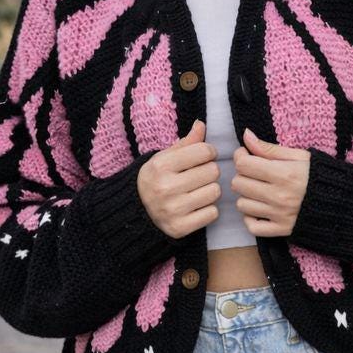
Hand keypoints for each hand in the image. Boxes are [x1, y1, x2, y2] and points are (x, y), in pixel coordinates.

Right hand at [137, 119, 220, 239]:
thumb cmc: (156, 178)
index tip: (202, 157)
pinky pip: (212, 213)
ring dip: (210, 190)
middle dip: (209, 171)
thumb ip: (186, 142)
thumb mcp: (165, 157)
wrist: (137, 210)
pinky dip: (208, 209)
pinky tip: (196, 206)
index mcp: (161, 165)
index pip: (204, 151)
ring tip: (197, 190)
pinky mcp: (180, 228)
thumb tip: (202, 124)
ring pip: (215, 192)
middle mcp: (165, 187)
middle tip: (199, 175)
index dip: (208, 152)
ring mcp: (173, 209)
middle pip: (213, 171)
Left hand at [231, 127, 309, 237]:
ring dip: (247, 196)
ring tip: (259, 190)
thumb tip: (246, 135)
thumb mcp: (298, 156)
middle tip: (254, 172)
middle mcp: (279, 195)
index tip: (247, 155)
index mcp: (284, 173)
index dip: (241, 156)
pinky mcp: (281, 230)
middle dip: (243, 175)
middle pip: (238, 184)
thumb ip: (269, 148)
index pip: (243, 164)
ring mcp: (279, 215)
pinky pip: (252, 227)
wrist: (341, 201)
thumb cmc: (318, 175)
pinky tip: (259, 209)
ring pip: (242, 204)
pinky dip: (251, 218)